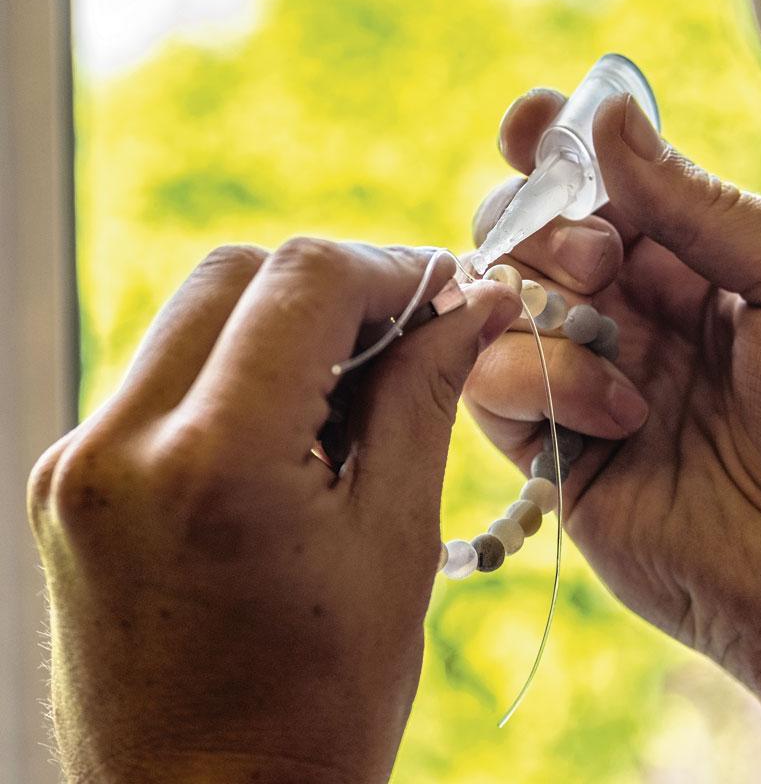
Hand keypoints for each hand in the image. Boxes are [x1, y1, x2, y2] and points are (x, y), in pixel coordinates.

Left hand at [29, 240, 519, 783]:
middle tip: (406, 332)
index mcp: (213, 463)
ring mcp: (80, 463)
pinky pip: (165, 374)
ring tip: (353, 388)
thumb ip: (425, 396)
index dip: (390, 268)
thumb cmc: (317, 705)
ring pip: (195, 313)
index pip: (303, 279)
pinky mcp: (72, 482)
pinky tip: (293, 425)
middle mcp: (120, 447)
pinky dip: (238, 367)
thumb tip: (475, 305)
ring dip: (284, 322)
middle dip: (335, 285)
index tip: (445, 294)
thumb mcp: (395, 540)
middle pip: (238, 273)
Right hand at [465, 91, 760, 779]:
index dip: (556, 147)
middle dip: (546, 227)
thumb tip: (608, 117)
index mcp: (693, 259)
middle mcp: (630, 311)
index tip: (527, 123)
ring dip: (537, 302)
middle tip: (601, 258)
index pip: (602, 183)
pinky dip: (532, 378)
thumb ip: (703, 203)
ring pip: (499, 301)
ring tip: (611, 339)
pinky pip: (490, 384)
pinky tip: (613, 415)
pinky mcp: (555, 449)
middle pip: (532, 232)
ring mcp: (587, 376)